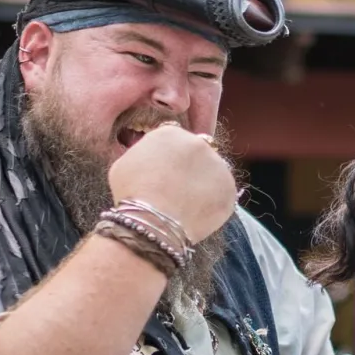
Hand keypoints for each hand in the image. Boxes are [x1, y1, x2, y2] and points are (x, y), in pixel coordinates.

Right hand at [107, 122, 235, 242]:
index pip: (175, 141)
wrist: (153, 220)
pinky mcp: (230, 189)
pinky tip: (197, 216)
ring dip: (203, 186)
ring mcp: (218, 165)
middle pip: (197, 155)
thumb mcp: (124, 164)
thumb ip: (143, 155)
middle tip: (177, 192)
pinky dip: (213, 205)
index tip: (165, 175)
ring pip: (212, 174)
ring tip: (186, 207)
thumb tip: (151, 159)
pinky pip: (223, 196)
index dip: (171, 160)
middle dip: (189, 171)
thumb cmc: (132, 194)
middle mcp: (199, 143)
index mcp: (171, 133)